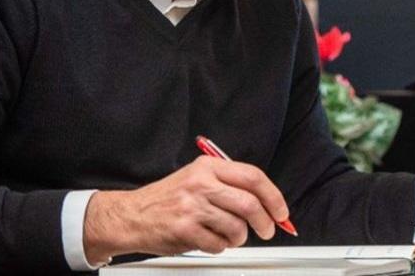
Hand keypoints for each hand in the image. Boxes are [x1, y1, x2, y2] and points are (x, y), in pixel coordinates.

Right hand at [82, 156, 289, 263]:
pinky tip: (208, 239)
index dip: (274, 196)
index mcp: (207, 167)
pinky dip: (220, 247)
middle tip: (267, 230)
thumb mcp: (196, 177)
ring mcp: (192, 207)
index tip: (281, 211)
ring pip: (237, 228)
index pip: (252, 177)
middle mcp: (201, 183)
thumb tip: (265, 202)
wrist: (132, 215)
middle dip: (265, 222)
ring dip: (239, 238)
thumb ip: (228, 185)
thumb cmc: (167, 198)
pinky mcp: (185, 229)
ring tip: (227, 235)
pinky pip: (219, 245)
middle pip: (250, 204)